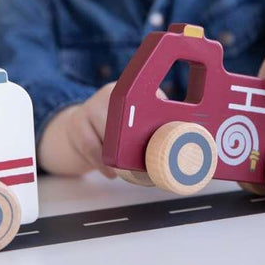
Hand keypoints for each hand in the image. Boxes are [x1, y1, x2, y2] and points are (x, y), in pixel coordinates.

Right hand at [37, 82, 169, 176]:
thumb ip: (157, 130)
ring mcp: (93, 105)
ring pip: (110, 133)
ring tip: (129, 171)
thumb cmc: (117, 133)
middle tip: (150, 162)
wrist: (78, 130)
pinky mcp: (77, 122)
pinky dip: (104, 163)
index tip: (167, 142)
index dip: (161, 122)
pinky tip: (112, 173)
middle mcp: (113, 93)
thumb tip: (186, 150)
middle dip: (138, 144)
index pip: (153, 99)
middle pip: (130, 118)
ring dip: (120, 156)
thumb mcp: (136, 124)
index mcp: (134, 91)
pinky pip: (92, 146)